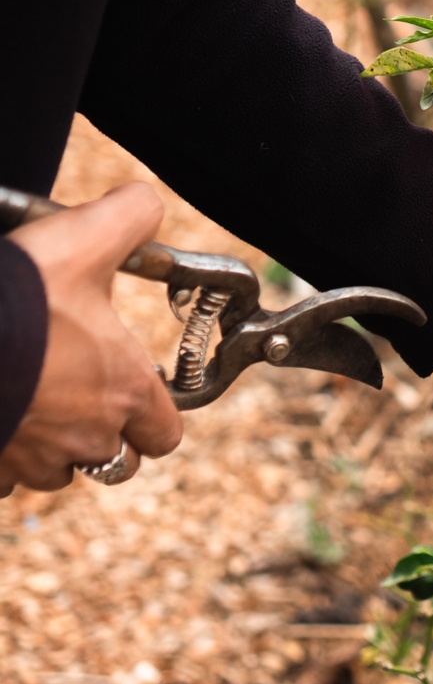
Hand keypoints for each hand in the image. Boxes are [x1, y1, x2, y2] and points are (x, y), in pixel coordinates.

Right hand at [0, 184, 183, 494]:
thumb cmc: (15, 295)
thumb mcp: (80, 238)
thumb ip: (128, 217)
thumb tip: (144, 203)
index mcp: (125, 391)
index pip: (165, 433)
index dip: (153, 416)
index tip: (134, 392)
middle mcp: (88, 436)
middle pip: (116, 462)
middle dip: (105, 440)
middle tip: (80, 401)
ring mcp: (34, 459)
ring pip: (57, 473)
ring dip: (51, 449)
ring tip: (31, 404)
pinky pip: (3, 480)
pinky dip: (2, 458)